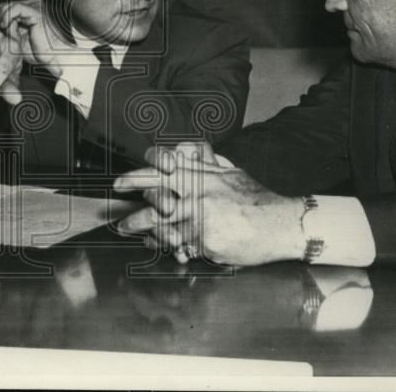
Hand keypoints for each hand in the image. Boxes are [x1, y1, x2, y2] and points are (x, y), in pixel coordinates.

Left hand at [0, 0, 69, 78]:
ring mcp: (34, 6)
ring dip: (3, 23)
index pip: (5, 8)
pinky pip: (14, 9)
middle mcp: (31, 5)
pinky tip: (11, 32)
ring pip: (6, 6)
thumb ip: (8, 31)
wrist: (55, 58)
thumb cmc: (40, 52)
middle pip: (3, 5)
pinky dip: (8, 20)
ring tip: (9, 36)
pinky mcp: (35, 11)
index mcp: (28, 10)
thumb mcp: (18, 40)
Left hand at [113, 144, 304, 266]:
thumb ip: (208, 164)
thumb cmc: (256, 199)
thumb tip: (188, 151)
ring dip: (139, 225)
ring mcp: (199, 219)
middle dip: (132, 198)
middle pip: (155, 194)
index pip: (165, 167)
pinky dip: (162, 244)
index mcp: (203, 176)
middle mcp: (198, 195)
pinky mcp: (204, 242)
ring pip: (160, 222)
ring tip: (124, 227)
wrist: (279, 224)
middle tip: (116, 201)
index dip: (142, 170)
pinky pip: (176, 244)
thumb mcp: (231, 173)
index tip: (124, 177)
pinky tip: (153, 244)